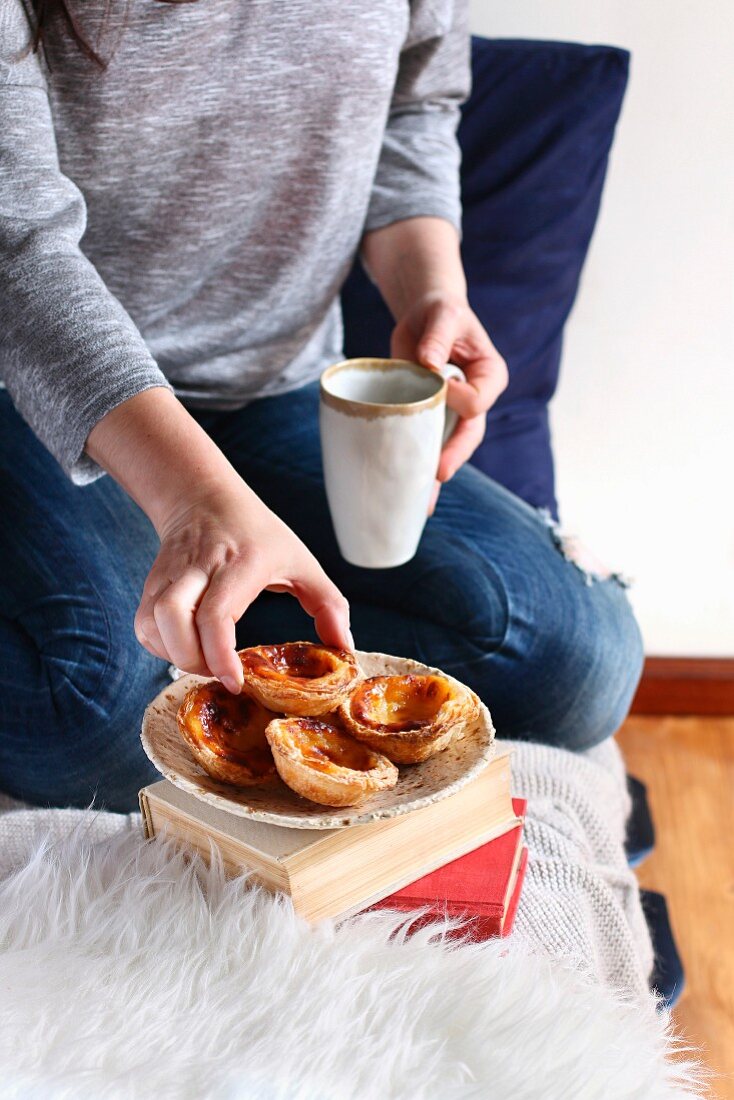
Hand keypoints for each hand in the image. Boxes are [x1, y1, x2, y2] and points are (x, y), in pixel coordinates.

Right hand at [134, 483, 351, 692]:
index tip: (235, 680)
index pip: (216, 612)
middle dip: (191, 659)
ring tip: (203, 662)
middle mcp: (200, 566)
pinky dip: (159, 646)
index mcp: (242, 562)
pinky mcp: (152, 582)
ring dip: (173, 654)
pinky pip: (144, 623)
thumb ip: (329, 605)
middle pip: (171, 616)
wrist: (204, 497)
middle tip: (219, 673)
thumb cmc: (259, 535)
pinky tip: (185, 648)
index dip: (219, 653)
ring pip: (151, 621)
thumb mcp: (303, 562)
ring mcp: (171, 573)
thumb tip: (344, 649)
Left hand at [391, 291, 507, 511]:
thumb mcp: (443, 313)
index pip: (479, 399)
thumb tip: (429, 362)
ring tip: (422, 501)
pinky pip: (429, 446)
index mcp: (490, 376)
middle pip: (470, 434)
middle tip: (439, 472)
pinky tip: (412, 495)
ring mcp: (454, 413)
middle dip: (454, 454)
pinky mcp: (431, 418)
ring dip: (436, 473)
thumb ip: (439, 335)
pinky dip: (420, 469)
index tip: (440, 382)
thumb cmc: (440, 311)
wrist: (424, 317)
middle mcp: (476, 399)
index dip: (460, 398)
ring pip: (450, 448)